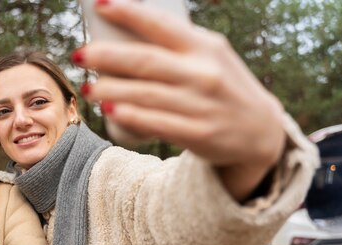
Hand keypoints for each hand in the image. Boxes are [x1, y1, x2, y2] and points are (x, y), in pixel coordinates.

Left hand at [74, 0, 285, 200]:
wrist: (261, 131)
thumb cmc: (222, 87)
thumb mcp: (211, 57)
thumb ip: (178, 47)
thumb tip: (123, 36)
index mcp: (205, 47)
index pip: (161, 25)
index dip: (128, 13)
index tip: (100, 4)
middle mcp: (204, 72)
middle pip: (146, 60)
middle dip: (107, 56)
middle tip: (80, 55)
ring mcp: (202, 104)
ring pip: (147, 94)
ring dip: (112, 90)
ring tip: (88, 89)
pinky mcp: (200, 134)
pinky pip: (158, 124)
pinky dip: (133, 116)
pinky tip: (111, 112)